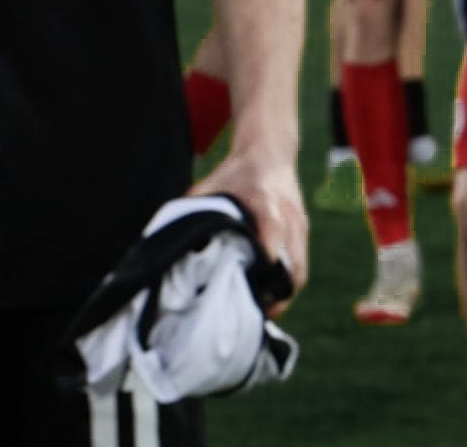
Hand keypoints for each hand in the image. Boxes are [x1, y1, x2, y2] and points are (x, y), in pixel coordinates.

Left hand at [193, 146, 309, 309]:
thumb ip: (194, 210)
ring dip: (282, 296)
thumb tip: (164, 241)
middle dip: (276, 293)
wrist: (271, 152)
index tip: (252, 278)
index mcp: (265, 199)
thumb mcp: (211, 185)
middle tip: (251, 314)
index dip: (265, 252)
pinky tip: (267, 299)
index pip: (272, 226)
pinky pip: (299, 267)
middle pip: (292, 262)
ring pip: (298, 271)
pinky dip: (285, 286)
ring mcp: (299, 227)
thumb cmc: (236, 173)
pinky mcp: (302, 234)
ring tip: (257, 314)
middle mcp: (288, 215)